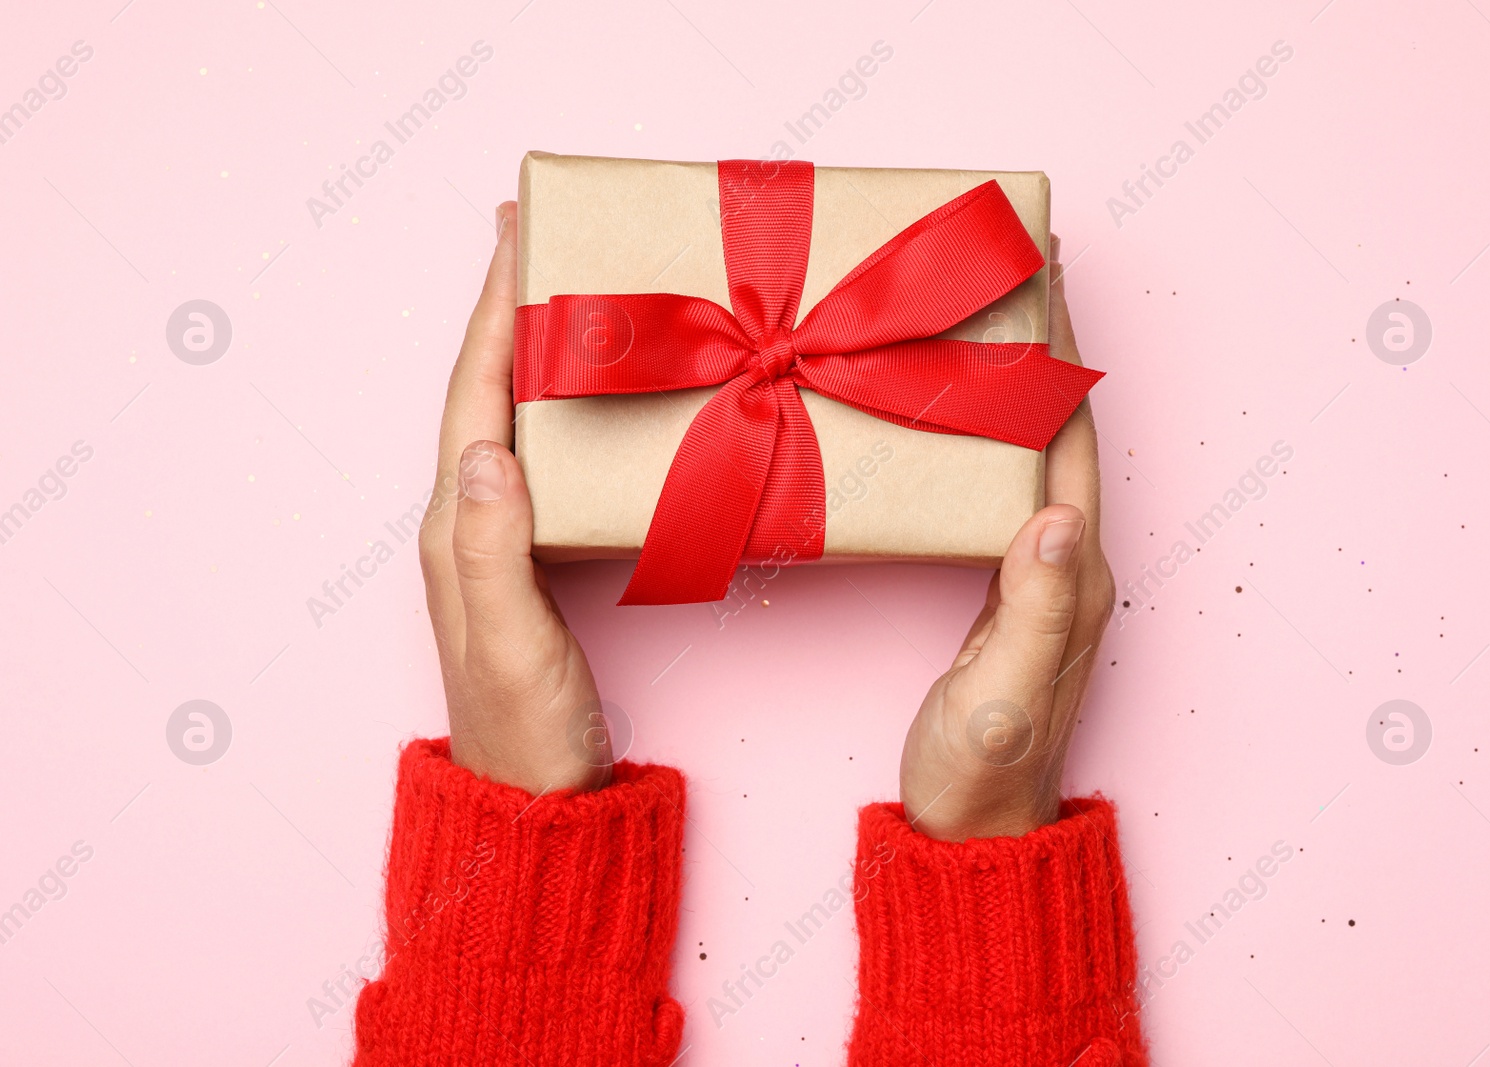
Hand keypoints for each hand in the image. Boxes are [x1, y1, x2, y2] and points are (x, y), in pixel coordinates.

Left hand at [418, 201, 613, 795]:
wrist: (537, 801)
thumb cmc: (525, 728)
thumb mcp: (509, 638)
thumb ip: (493, 546)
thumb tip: (488, 447)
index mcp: (459, 524)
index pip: (474, 393)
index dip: (494, 312)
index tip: (514, 238)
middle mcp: (472, 517)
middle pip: (487, 386)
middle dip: (509, 306)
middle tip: (536, 237)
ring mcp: (503, 536)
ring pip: (516, 414)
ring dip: (535, 346)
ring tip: (565, 290)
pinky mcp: (539, 555)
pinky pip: (547, 453)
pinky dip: (564, 404)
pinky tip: (593, 394)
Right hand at [900, 236, 1114, 840]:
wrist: (972, 829)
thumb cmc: (982, 771)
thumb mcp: (1002, 695)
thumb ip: (1037, 612)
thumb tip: (1055, 513)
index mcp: (1073, 572)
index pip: (1071, 436)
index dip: (1059, 353)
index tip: (1045, 275)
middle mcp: (1065, 560)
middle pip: (1055, 426)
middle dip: (1038, 341)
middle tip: (1006, 269)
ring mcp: (1036, 573)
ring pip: (1025, 449)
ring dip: (1007, 377)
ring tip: (973, 315)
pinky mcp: (1002, 587)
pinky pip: (996, 484)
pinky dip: (978, 432)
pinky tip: (946, 414)